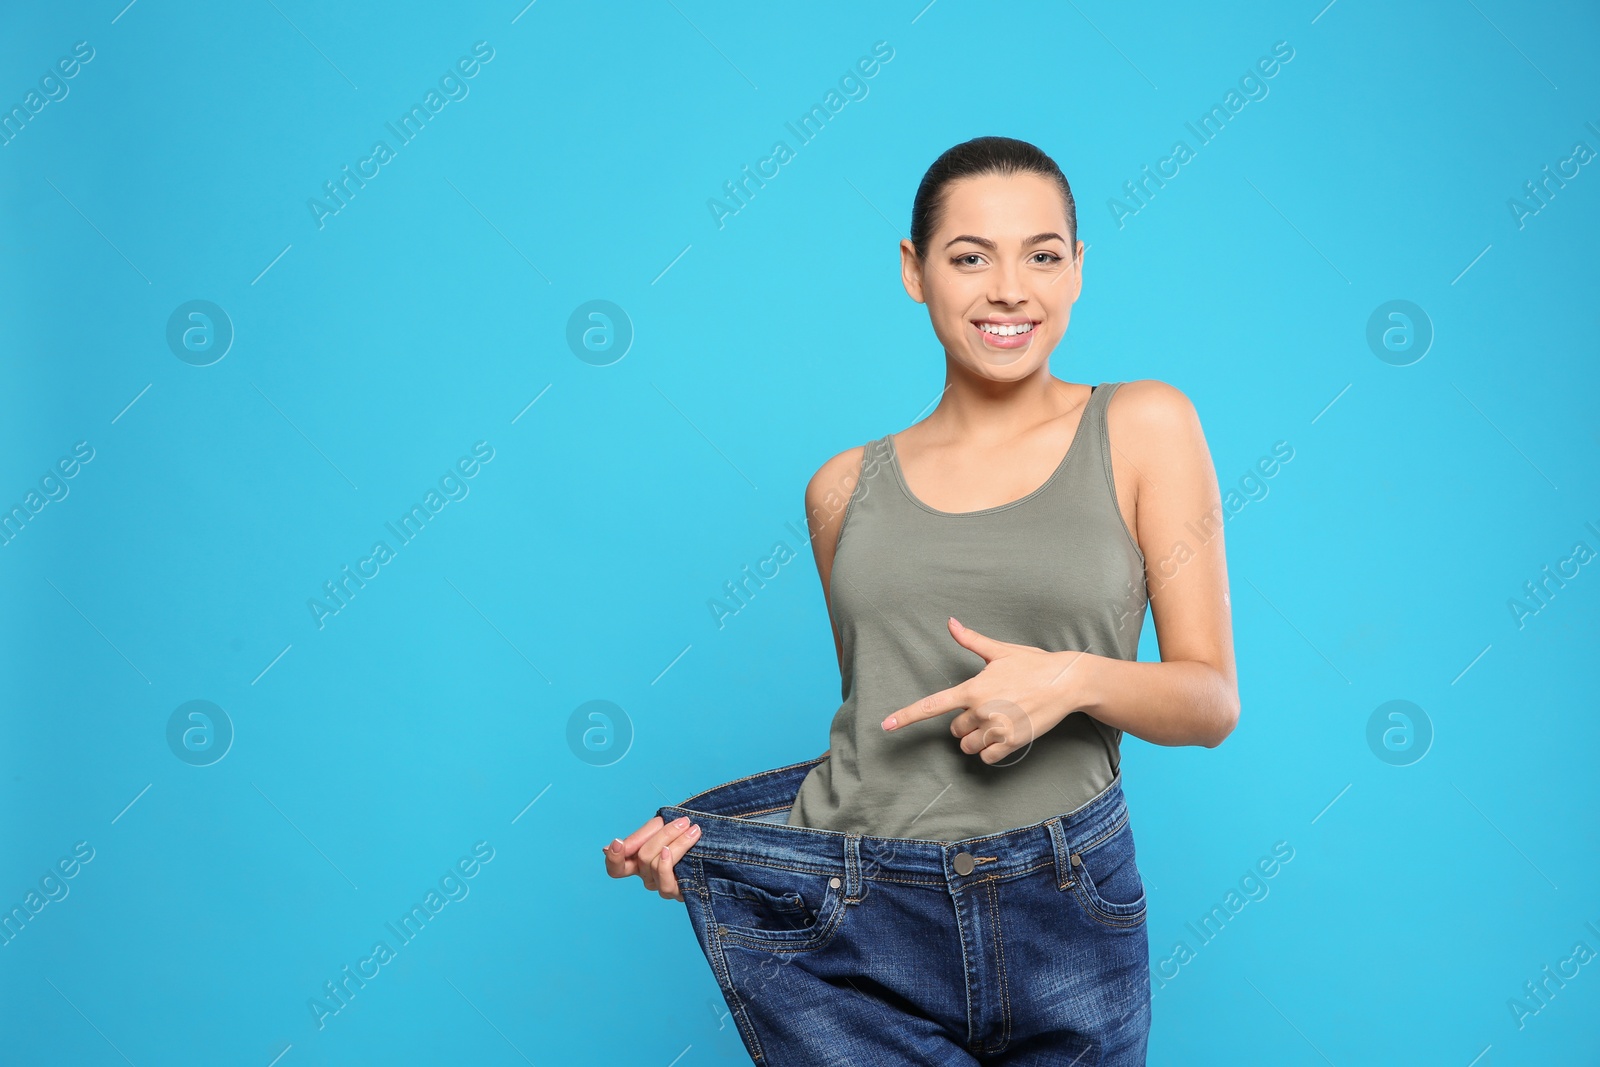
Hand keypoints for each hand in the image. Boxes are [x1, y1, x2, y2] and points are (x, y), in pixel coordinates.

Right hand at [601, 814, 701, 900]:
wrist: (708, 840)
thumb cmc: (681, 833)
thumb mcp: (658, 828)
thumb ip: (640, 836)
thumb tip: (617, 845)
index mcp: (638, 860)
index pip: (616, 868)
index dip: (613, 858)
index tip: (617, 842)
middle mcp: (647, 876)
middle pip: (642, 857)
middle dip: (664, 835)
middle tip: (683, 822)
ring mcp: (660, 885)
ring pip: (655, 864)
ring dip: (675, 843)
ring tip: (693, 830)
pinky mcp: (675, 894)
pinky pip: (664, 882)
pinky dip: (667, 864)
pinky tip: (672, 852)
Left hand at [880, 617, 1097, 764]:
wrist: (1066, 682)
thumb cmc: (1033, 664)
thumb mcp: (1000, 651)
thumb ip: (971, 640)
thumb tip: (950, 622)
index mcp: (973, 688)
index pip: (932, 705)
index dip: (906, 716)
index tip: (887, 726)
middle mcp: (981, 710)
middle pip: (955, 730)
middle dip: (965, 723)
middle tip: (987, 709)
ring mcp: (996, 728)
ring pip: (968, 745)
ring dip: (975, 739)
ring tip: (996, 722)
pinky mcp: (1012, 743)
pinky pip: (987, 757)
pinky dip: (990, 751)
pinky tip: (1003, 736)